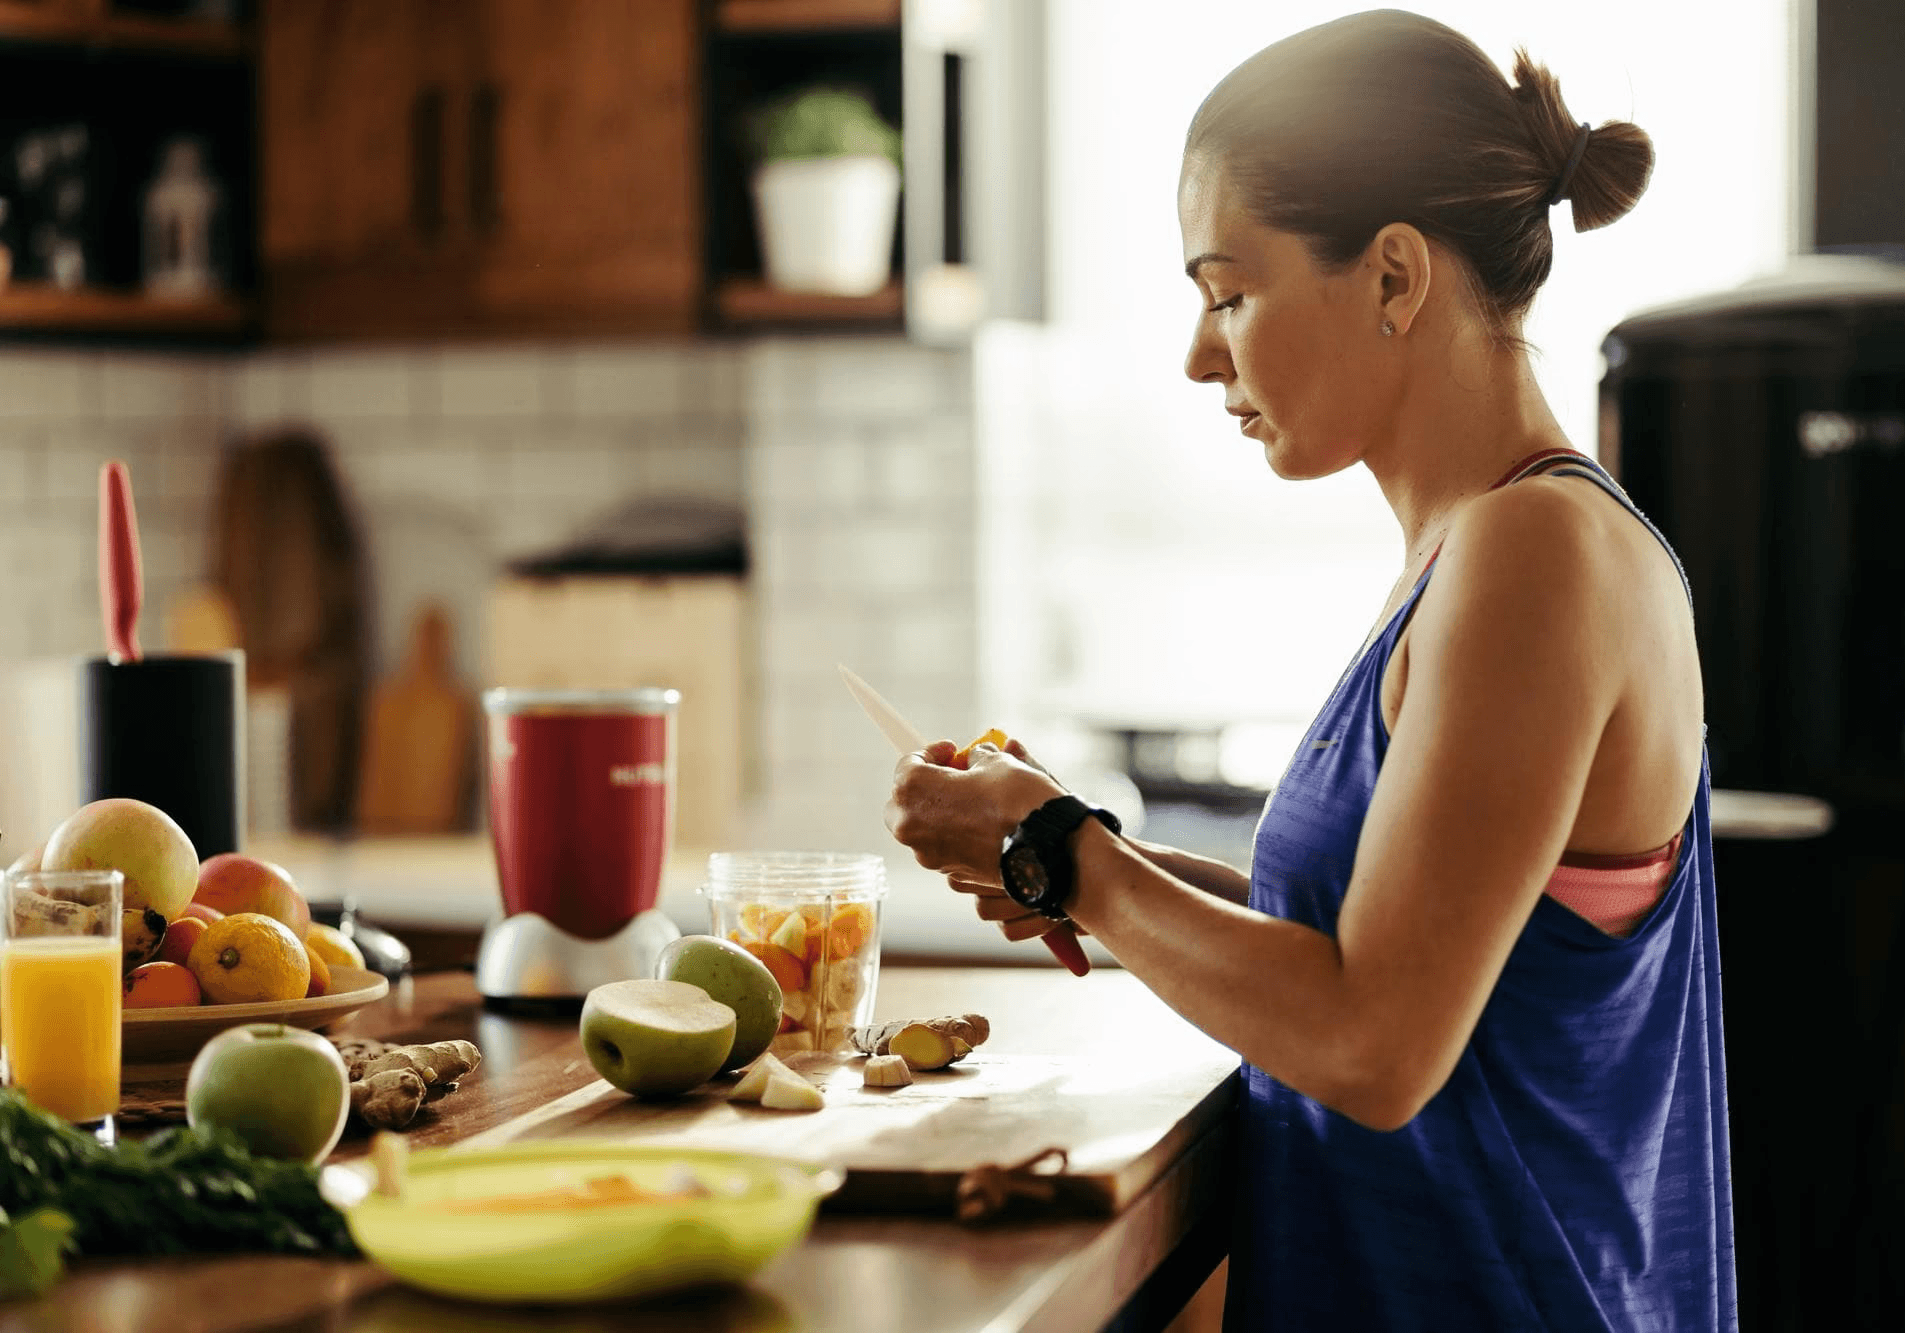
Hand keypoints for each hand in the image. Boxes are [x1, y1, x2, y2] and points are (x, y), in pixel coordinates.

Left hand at [885, 738, 1065, 937]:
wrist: (1048, 850)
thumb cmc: (1019, 801)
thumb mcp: (998, 762)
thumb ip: (977, 758)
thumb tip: (976, 759)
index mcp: (913, 790)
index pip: (909, 764)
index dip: (933, 752)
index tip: (953, 750)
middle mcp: (911, 826)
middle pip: (905, 800)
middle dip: (928, 786)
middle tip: (956, 775)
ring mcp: (929, 855)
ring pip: (923, 828)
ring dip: (942, 811)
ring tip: (975, 800)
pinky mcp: (951, 872)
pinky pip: (943, 847)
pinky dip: (956, 835)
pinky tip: (984, 825)